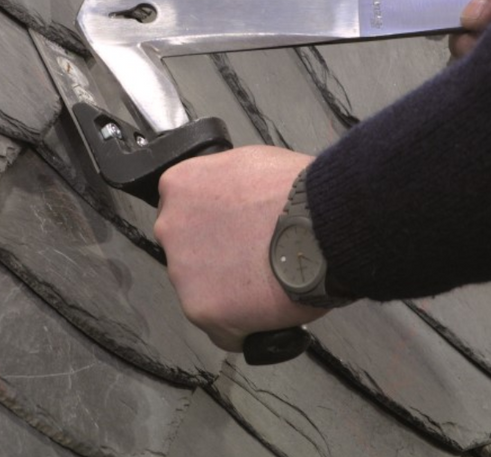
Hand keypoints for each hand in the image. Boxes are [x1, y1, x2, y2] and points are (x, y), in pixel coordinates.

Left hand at [155, 145, 326, 350]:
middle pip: (188, 251)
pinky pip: (221, 329)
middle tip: (250, 257)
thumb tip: (234, 200)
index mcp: (180, 186)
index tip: (232, 231)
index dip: (213, 224)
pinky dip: (242, 326)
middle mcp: (170, 226)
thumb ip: (225, 183)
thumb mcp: (250, 162)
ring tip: (266, 280)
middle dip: (215, 256)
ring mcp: (181, 269)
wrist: (320, 220)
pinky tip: (266, 308)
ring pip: (201, 291)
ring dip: (227, 290)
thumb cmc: (295, 190)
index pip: (183, 211)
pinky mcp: (200, 308)